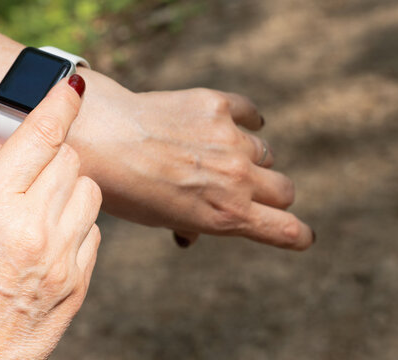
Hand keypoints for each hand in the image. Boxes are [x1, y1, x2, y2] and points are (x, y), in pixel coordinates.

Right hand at [0, 76, 101, 358]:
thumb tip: (17, 144)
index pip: (39, 136)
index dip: (58, 104)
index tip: (72, 87)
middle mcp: (31, 225)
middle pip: (71, 159)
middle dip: (55, 158)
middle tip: (37, 172)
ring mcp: (61, 255)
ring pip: (90, 191)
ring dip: (71, 189)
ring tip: (46, 209)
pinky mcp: (79, 280)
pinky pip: (94, 230)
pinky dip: (78, 225)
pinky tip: (54, 240)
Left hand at [69, 68, 313, 249]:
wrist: (98, 139)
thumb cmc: (124, 188)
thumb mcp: (160, 218)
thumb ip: (191, 224)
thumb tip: (191, 236)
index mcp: (226, 215)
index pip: (286, 230)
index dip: (297, 235)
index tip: (299, 235)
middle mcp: (237, 179)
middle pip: (285, 190)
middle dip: (270, 195)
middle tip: (246, 189)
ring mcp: (230, 140)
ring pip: (265, 152)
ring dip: (248, 157)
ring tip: (214, 153)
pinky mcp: (218, 106)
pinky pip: (251, 114)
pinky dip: (245, 120)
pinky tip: (229, 122)